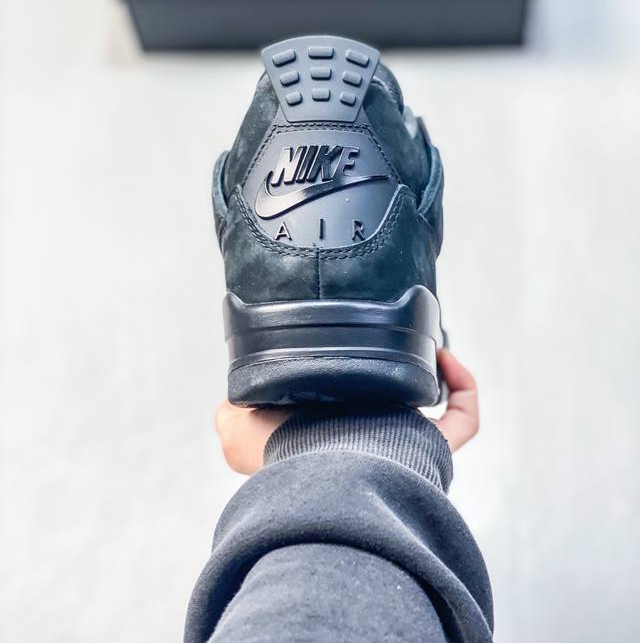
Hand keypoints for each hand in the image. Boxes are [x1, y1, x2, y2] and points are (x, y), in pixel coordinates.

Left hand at [215, 348, 478, 474]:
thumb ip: (231, 414)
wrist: (316, 465)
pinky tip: (446, 356)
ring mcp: (407, 448)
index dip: (354, 387)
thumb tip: (228, 406)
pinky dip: (463, 387)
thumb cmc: (280, 452)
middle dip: (400, 379)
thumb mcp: (236, 428)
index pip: (349, 416)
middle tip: (397, 344)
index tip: (353, 353)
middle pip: (398, 416)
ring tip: (424, 344)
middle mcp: (371, 448)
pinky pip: (463, 420)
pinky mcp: (436, 447)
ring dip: (434, 377)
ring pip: (434, 418)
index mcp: (331, 441)